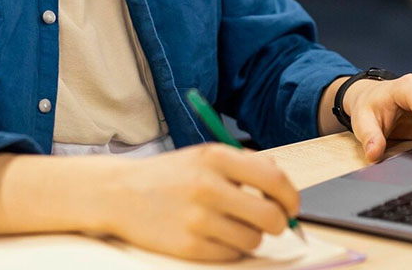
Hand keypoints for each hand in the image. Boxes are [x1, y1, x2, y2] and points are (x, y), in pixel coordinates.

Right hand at [99, 143, 297, 261]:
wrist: (120, 193)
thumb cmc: (169, 175)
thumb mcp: (204, 156)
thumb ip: (245, 164)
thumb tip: (281, 184)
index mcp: (215, 158)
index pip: (275, 181)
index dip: (291, 198)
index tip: (291, 206)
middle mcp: (207, 186)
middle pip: (271, 218)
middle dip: (279, 224)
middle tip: (272, 223)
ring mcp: (197, 218)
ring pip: (254, 240)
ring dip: (250, 236)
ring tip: (230, 225)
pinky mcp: (189, 245)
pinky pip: (231, 254)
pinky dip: (229, 248)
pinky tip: (212, 234)